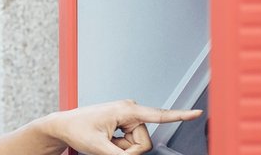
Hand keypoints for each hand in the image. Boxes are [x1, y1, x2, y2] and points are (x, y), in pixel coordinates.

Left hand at [45, 99, 201, 154]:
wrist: (64, 126)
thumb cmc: (77, 129)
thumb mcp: (98, 148)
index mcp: (126, 110)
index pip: (158, 115)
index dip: (180, 115)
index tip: (196, 113)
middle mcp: (130, 110)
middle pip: (145, 141)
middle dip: (129, 150)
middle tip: (110, 147)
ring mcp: (128, 117)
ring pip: (139, 144)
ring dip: (123, 149)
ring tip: (106, 142)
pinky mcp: (125, 123)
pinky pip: (131, 142)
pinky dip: (120, 146)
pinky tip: (108, 140)